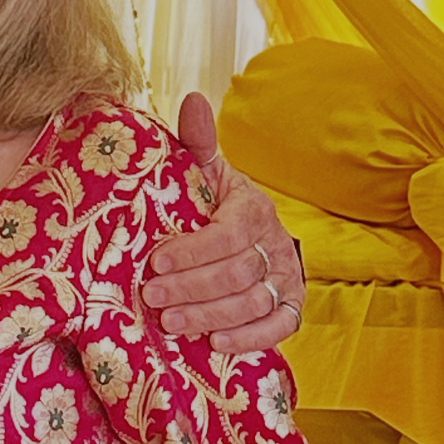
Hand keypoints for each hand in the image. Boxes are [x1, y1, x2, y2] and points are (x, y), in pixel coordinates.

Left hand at [143, 93, 305, 356]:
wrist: (252, 232)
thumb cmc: (216, 202)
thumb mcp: (206, 171)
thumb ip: (197, 142)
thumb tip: (193, 99)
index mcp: (253, 208)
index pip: (227, 234)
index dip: (192, 251)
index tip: (155, 260)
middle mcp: (275, 242)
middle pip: (236, 273)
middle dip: (191, 287)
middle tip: (151, 297)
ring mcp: (286, 277)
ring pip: (252, 302)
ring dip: (210, 316)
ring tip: (170, 324)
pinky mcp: (291, 305)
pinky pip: (278, 327)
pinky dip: (248, 338)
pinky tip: (215, 344)